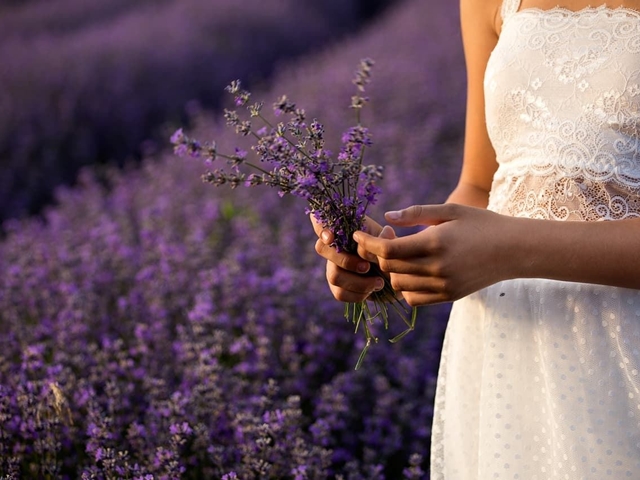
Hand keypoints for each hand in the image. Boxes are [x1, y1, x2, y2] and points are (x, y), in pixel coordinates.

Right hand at [311, 215, 386, 302]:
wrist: (395, 274)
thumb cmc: (389, 252)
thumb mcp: (389, 241)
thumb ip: (386, 238)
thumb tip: (386, 232)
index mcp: (344, 230)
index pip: (320, 222)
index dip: (320, 228)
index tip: (331, 237)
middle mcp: (333, 247)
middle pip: (322, 249)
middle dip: (346, 261)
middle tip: (367, 267)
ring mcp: (332, 267)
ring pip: (334, 275)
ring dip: (358, 282)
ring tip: (378, 283)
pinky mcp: (337, 286)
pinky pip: (340, 293)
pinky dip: (358, 294)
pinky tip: (371, 291)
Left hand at [352, 204, 515, 305]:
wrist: (514, 250)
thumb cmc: (481, 224)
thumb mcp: (451, 210)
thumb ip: (417, 213)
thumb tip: (387, 217)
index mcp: (435, 243)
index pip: (388, 250)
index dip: (368, 243)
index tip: (357, 235)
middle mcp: (437, 268)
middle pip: (389, 268)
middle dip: (378, 254)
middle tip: (387, 238)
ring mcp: (443, 285)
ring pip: (398, 285)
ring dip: (391, 270)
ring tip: (401, 254)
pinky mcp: (448, 297)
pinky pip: (413, 298)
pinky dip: (405, 287)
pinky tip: (412, 272)